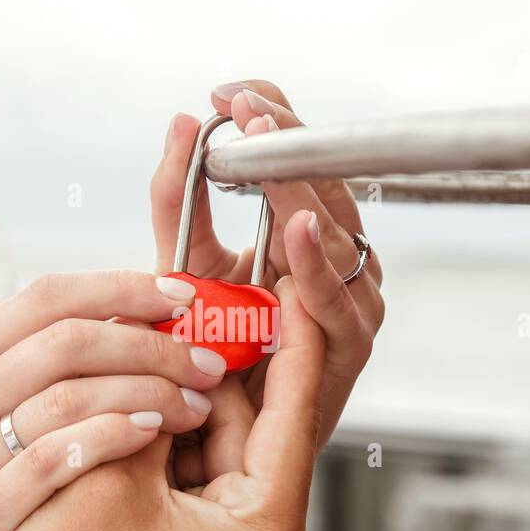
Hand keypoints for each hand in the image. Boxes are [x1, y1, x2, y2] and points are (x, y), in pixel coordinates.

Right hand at [0, 279, 323, 530]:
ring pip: (215, 452)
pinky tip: (137, 403)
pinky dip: (166, 443)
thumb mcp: (112, 478)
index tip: (293, 291)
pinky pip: (190, 482)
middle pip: (251, 430)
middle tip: (201, 310)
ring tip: (160, 348)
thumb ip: (156, 407)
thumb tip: (182, 352)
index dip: (290, 343)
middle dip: (218, 370)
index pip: (294, 415)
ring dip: (184, 403)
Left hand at [150, 79, 384, 445]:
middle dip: (288, 141)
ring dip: (301, 190)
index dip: (275, 115)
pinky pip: (336, 299)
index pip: (302, 154)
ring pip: (337, 233)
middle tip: (247, 109)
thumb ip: (178, 201)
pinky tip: (298, 224)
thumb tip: (182, 121)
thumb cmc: (212, 350)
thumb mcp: (186, 265)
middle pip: (327, 182)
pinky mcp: (351, 344)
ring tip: (268, 151)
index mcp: (307, 229)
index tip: (229, 91)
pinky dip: (316, 264)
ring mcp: (352, 297)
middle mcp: (339, 257)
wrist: (224, 439)